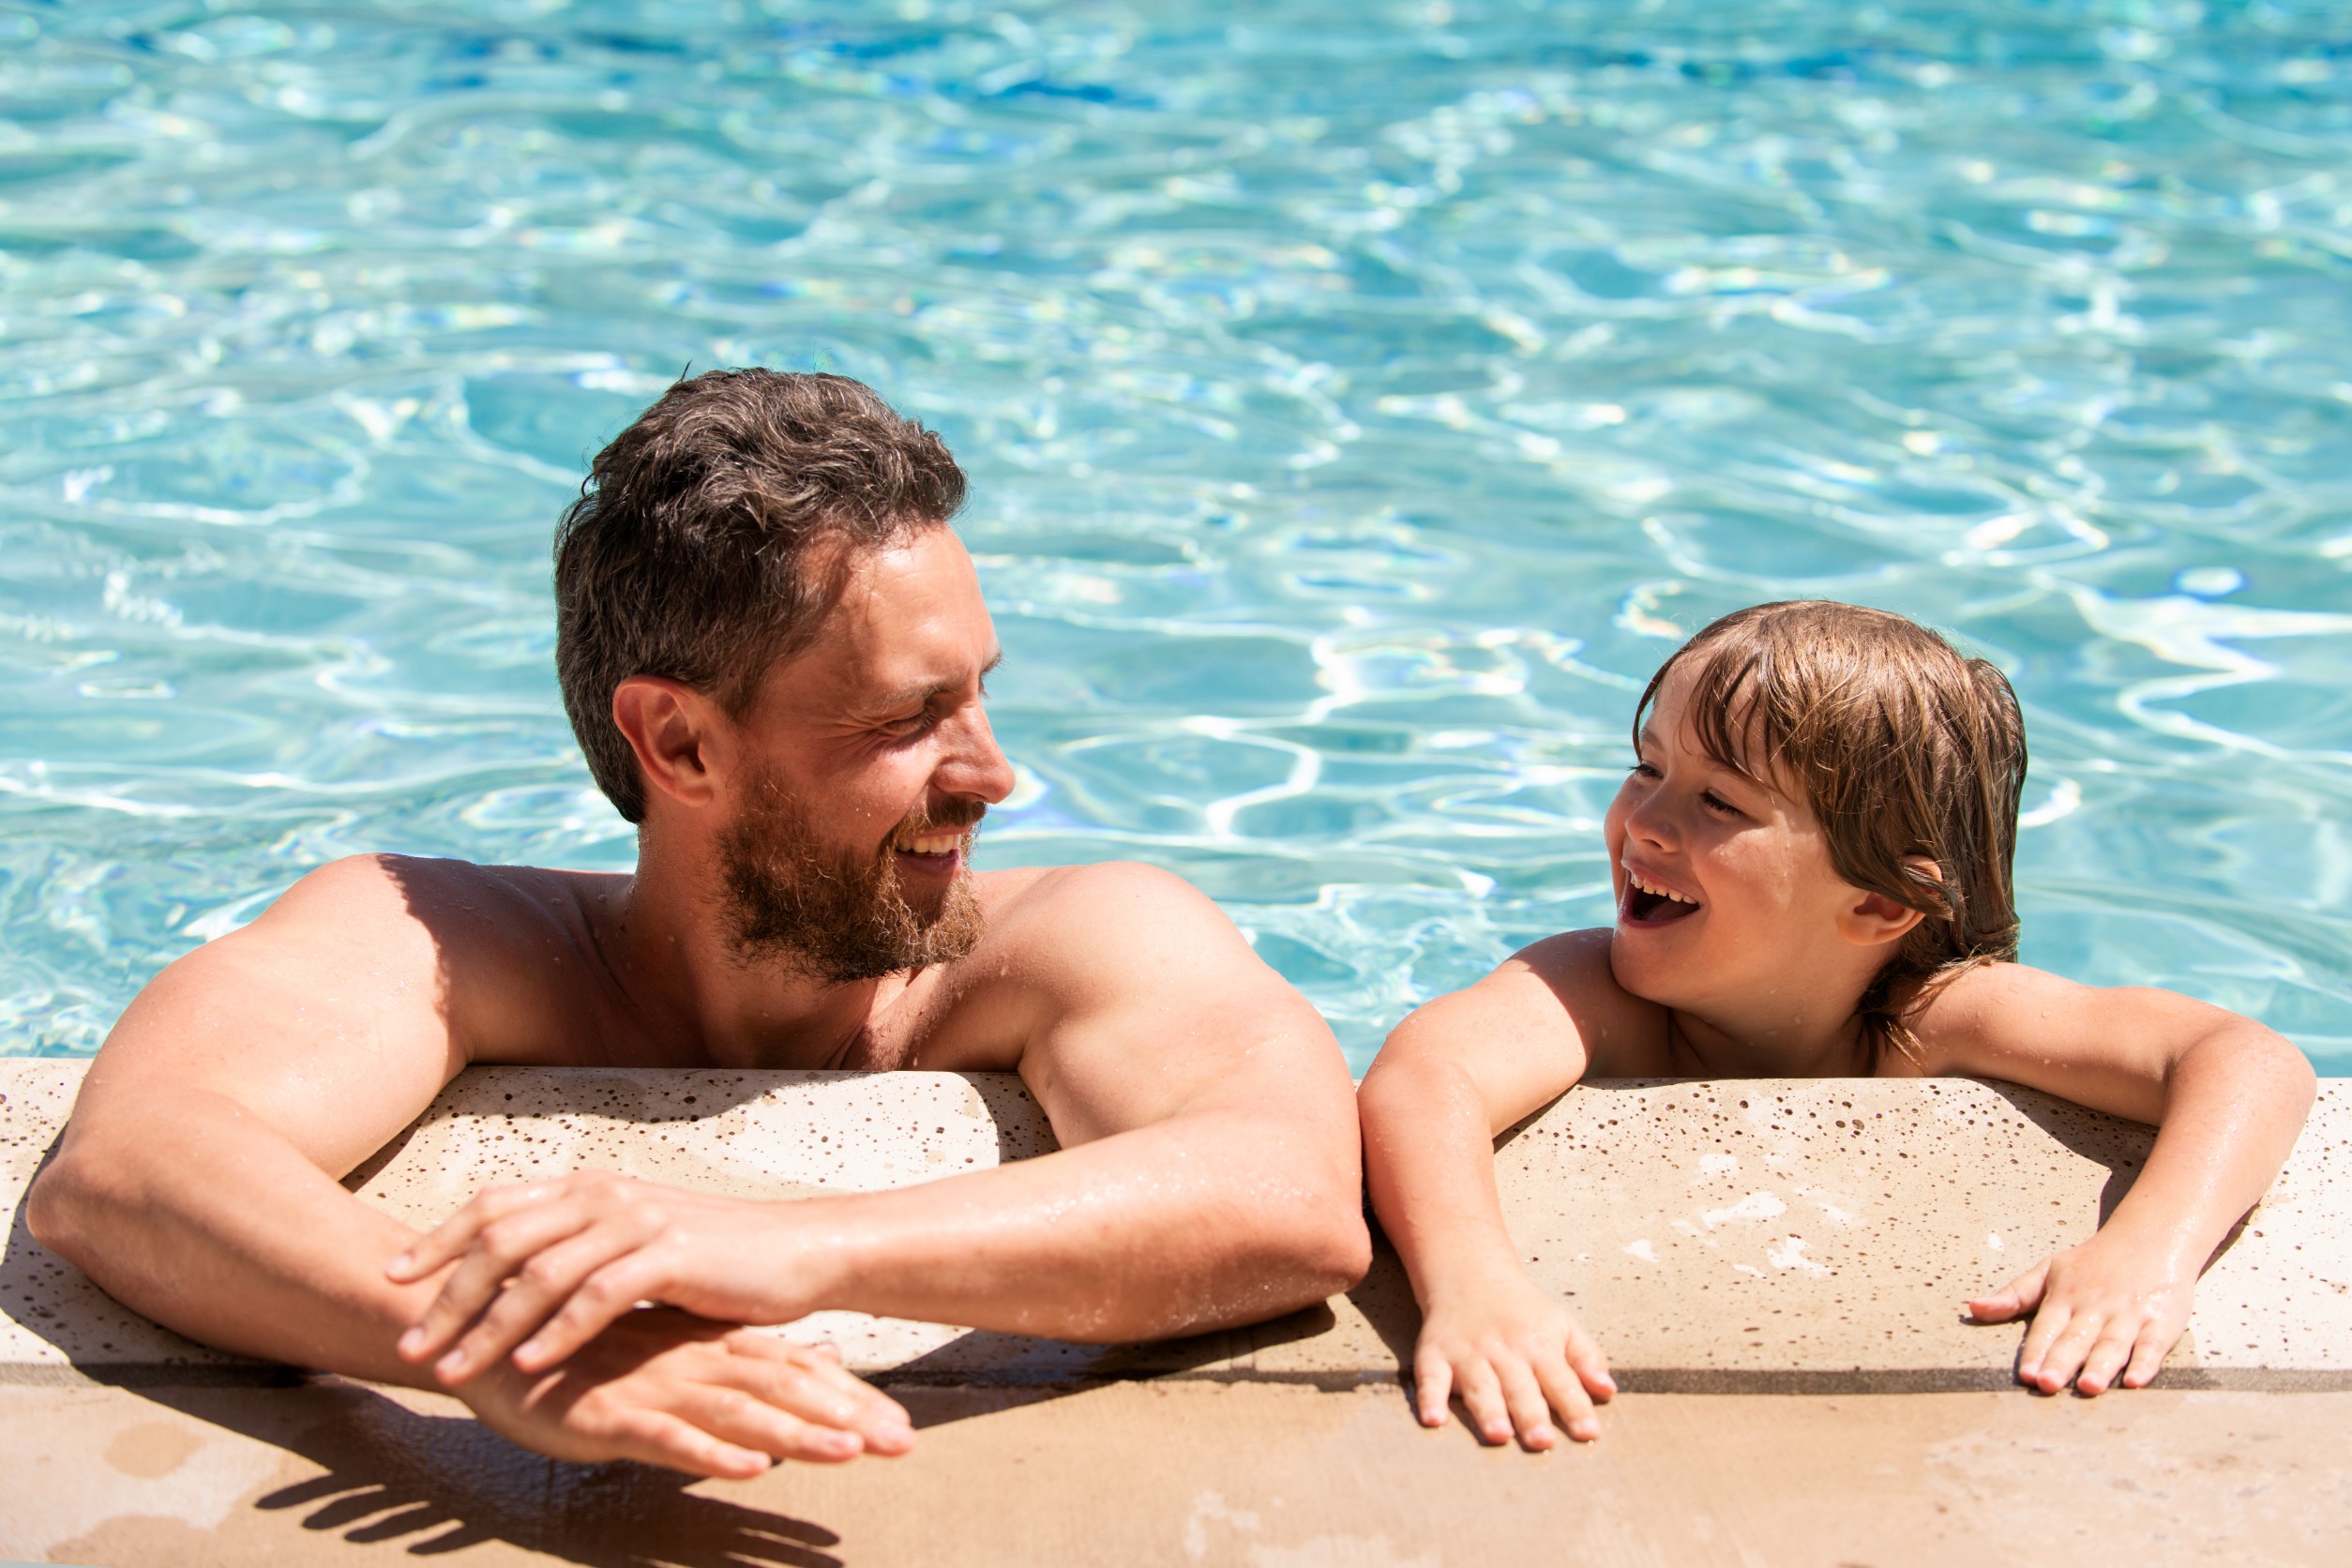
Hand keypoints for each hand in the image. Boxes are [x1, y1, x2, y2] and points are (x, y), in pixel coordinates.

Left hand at [388, 1171, 836, 1385]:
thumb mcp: (635, 1241)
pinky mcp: (671, 1255)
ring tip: (455, 1369)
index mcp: (590, 1187)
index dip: (436, 1238)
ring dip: (490, 1326)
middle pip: (502, 1240)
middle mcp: (605, 1195)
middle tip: (410, 1343)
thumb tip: (510, 1279)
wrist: (797, 1250)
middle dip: (447, 1296)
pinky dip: (557, 1332)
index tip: (391, 1277)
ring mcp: (638, 1221)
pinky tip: (529, 1366)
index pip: (493, 1204)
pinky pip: (598, 1296)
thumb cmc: (715, 1256)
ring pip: (540, 1273)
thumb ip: (577, 1250)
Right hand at [457, 1306, 913, 1478]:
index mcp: (709, 1349)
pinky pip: (668, 1437)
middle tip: (903, 1444)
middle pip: (783, 1389)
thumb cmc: (589, 1357)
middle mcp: (692, 1363)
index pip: (796, 1371)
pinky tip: (748, 1466)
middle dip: (845, 1418)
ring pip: (738, 1411)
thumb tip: (819, 1358)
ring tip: (848, 1452)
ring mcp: (654, 1388)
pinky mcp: (609, 1415)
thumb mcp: (674, 1360)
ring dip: (796, 1431)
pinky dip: (710, 1451)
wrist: (494, 1341)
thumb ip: (743, 1365)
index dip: (850, 1400)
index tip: (903, 1430)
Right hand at [1411, 1270, 1614, 1447]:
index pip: (1561, 1380)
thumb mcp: (1562, 1326)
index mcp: (1539, 1346)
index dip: (1575, 1407)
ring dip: (1488, 1410)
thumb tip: (1608, 1391)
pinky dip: (1429, 1398)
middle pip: (1520, 1387)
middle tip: (1542, 1441)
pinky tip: (1433, 1420)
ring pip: (1480, 1385)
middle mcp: (1504, 1351)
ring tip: (1498, 1435)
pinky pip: (1430, 1378)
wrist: (1470, 1273)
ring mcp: (1468, 1353)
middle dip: (1531, 1414)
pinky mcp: (1435, 1354)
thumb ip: (1586, 1359)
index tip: (1588, 1433)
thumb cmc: (1523, 1312)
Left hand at [1967, 1232, 2194, 1395]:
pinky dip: (2145, 1363)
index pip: (2047, 1328)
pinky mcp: (2161, 1321)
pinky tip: (2135, 1381)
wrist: (2150, 1236)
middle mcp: (2095, 1307)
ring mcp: (2128, 1314)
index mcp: (2065, 1297)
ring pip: (2112, 1343)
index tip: (2027, 1375)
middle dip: (2061, 1361)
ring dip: (2100, 1365)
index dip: (2036, 1351)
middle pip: (2076, 1338)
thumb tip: (1973, 1309)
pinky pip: (2153, 1345)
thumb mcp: (2048, 1271)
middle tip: (2048, 1385)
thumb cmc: (2092, 1262)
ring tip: (2088, 1387)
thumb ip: (2013, 1295)